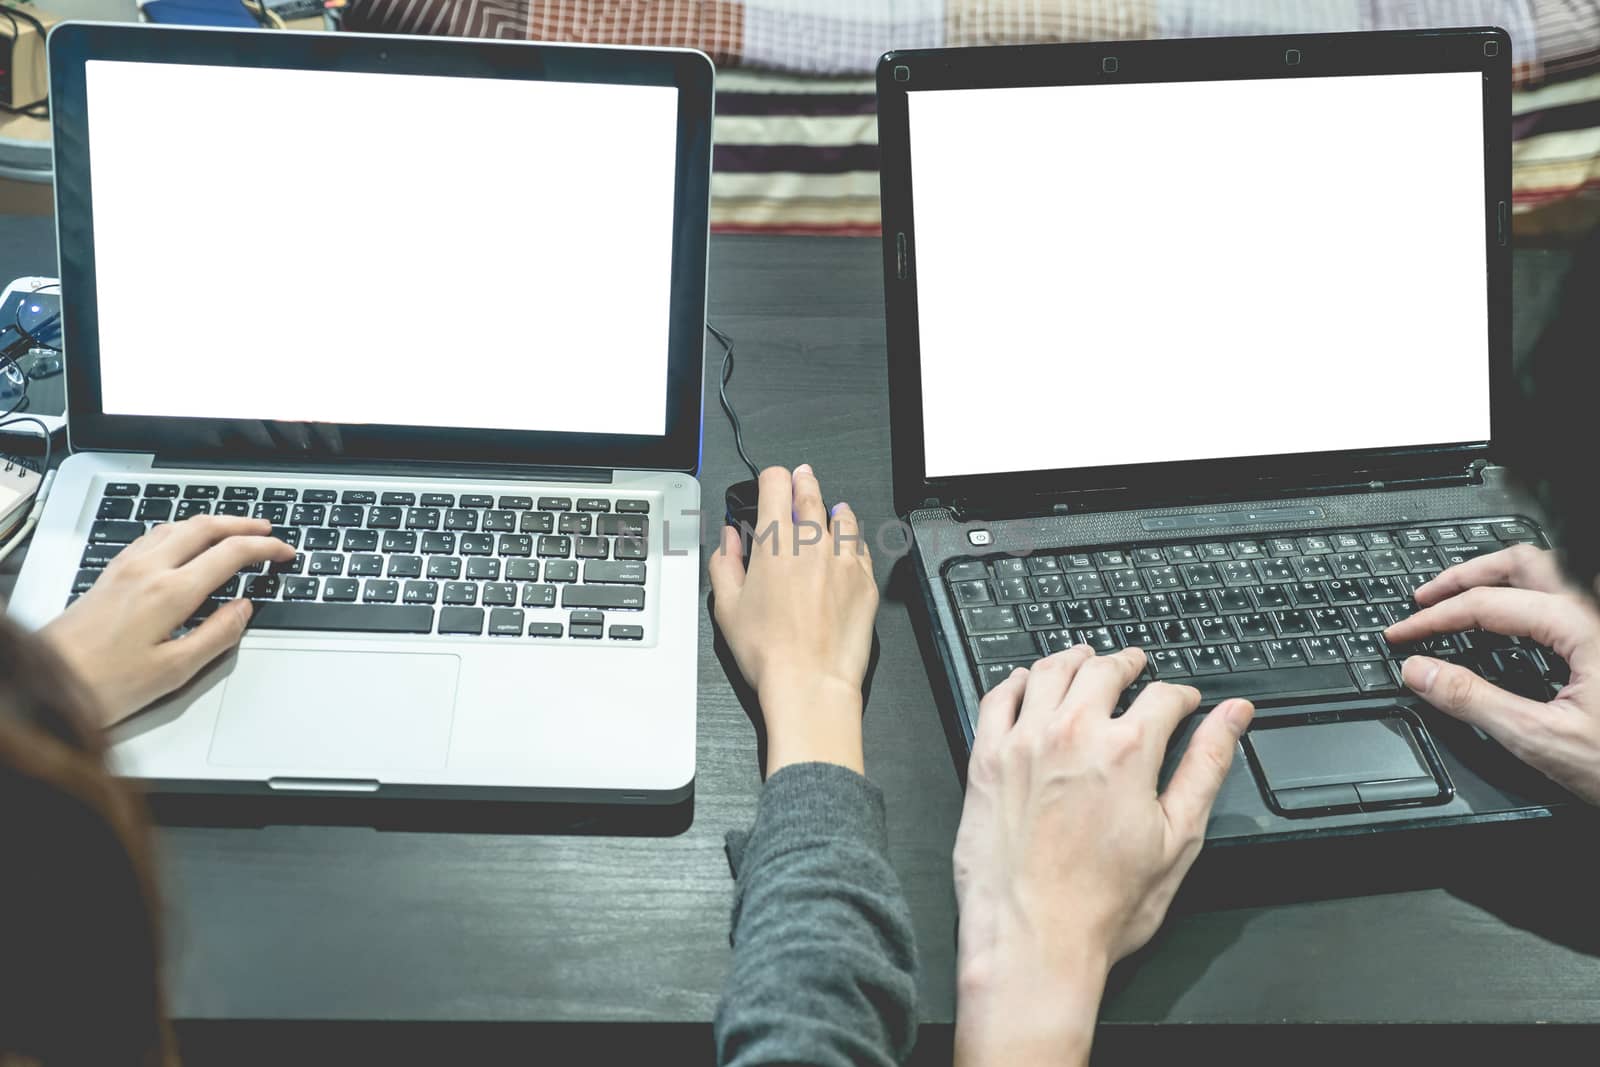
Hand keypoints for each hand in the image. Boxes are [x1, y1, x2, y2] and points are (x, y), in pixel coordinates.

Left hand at [42, 516, 293, 727]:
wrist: (46, 680)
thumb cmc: (104, 684)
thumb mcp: (175, 671)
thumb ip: (217, 635)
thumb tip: (243, 609)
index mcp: (170, 592)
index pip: (231, 553)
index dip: (266, 549)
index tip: (285, 552)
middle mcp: (148, 570)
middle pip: (205, 527)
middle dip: (243, 525)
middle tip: (268, 533)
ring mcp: (125, 568)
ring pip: (177, 526)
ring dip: (212, 523)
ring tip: (233, 532)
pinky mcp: (108, 574)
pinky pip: (152, 536)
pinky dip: (181, 530)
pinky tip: (184, 542)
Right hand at [708, 464, 877, 775]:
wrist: (809, 683)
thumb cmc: (768, 652)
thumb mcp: (726, 607)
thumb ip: (725, 564)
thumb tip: (728, 540)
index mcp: (775, 542)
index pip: (776, 484)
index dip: (771, 478)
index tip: (770, 483)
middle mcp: (813, 543)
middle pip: (812, 493)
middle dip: (803, 482)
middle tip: (801, 478)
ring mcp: (844, 561)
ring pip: (843, 517)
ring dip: (832, 509)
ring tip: (829, 510)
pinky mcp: (865, 582)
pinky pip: (861, 548)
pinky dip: (852, 542)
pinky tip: (846, 548)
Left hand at [951, 646, 1253, 1066]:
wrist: (1032, 939)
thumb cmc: (1103, 905)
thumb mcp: (1178, 838)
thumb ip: (1207, 766)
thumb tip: (1232, 717)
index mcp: (1126, 751)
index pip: (1163, 697)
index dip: (1182, 694)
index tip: (1185, 699)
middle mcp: (1071, 733)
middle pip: (1102, 670)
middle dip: (1126, 662)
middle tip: (1135, 662)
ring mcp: (1022, 742)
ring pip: (1048, 672)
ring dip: (1073, 659)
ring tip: (1085, 659)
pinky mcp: (984, 760)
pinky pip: (996, 698)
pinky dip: (1015, 680)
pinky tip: (1024, 681)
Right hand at [1384, 544, 1599, 803]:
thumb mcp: (1542, 739)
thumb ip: (1473, 700)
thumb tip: (1421, 672)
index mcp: (1586, 627)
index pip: (1490, 603)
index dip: (1436, 618)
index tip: (1402, 636)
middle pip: (1523, 563)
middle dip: (1465, 576)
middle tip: (1424, 599)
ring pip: (1550, 573)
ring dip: (1498, 578)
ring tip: (1461, 599)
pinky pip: (1567, 600)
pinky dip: (1527, 598)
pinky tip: (1512, 623)